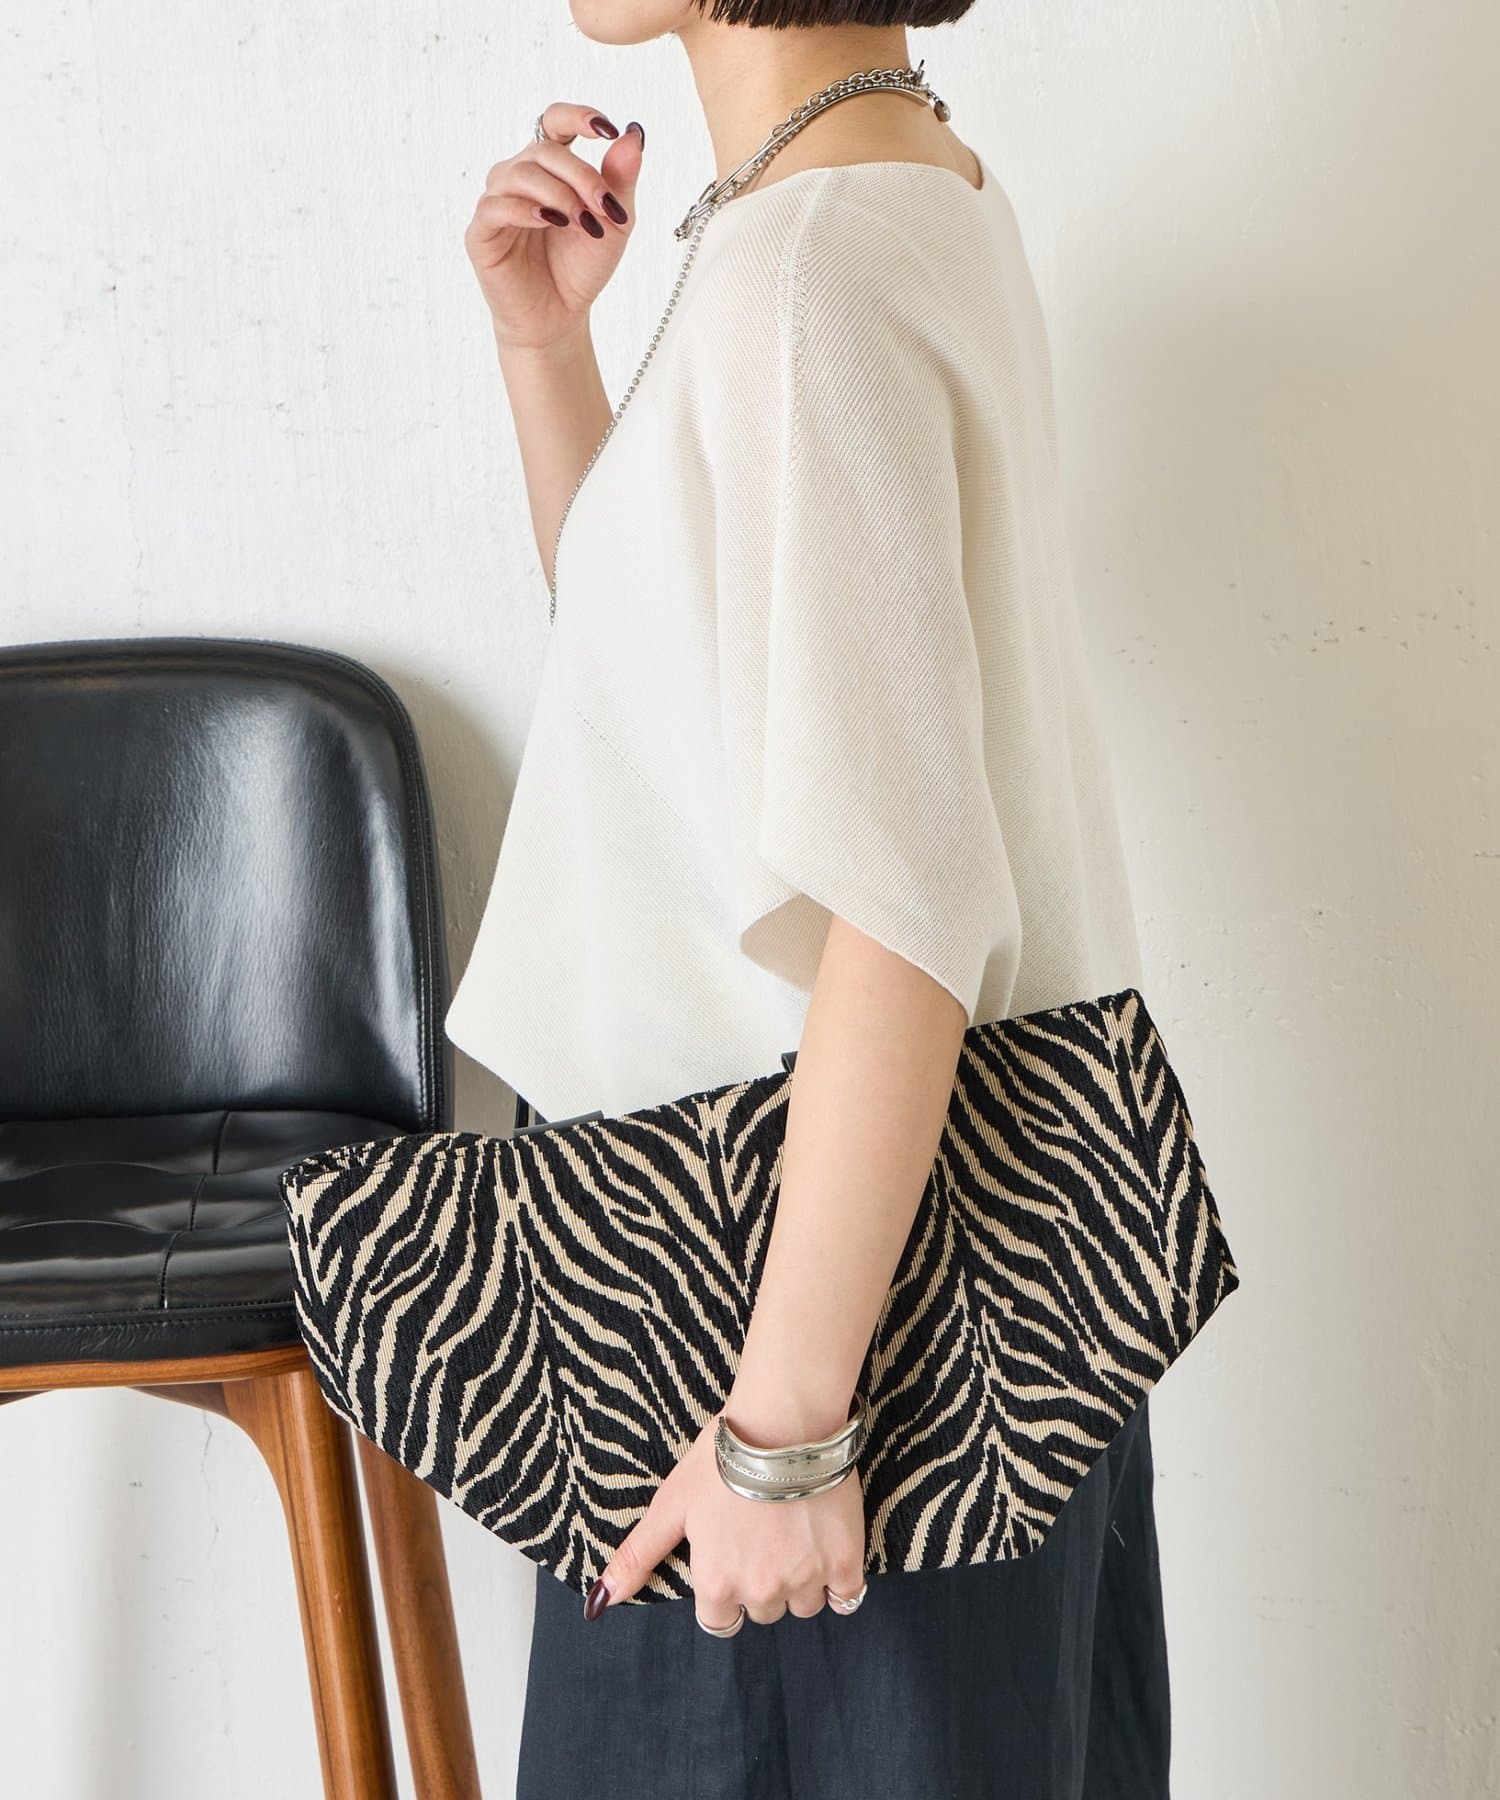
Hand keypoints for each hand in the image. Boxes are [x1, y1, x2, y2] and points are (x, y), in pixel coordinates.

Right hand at [464, 101, 643, 350]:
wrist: (560, 317)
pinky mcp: (481, 231)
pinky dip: (525, 209)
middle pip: (545, 150)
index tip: (606, 129)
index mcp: (550, 168)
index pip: (555, 122)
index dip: (578, 116)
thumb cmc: (582, 267)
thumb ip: (620, 180)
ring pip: (520, 172)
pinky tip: (548, 221)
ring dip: (558, 194)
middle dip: (581, 176)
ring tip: (581, 223)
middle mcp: (519, 176)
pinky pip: (496, 205)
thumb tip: (634, 134)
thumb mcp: (614, 222)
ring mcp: (497, 201)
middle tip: (605, 209)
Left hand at [587, 1417, 867, 1627]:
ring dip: (798, 1580)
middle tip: (761, 1535)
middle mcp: (760, 1591)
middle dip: (759, 1581)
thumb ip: (637, 1558)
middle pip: (761, 1610)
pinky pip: (844, 1596)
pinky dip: (836, 1579)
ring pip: (801, 1605)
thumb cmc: (721, 1458)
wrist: (784, 1422)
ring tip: (791, 1534)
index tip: (732, 1555)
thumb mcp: (671, 1505)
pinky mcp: (844, 1563)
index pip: (718, 1620)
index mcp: (716, 1583)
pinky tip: (824, 1546)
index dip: (723, 1588)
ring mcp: (805, 1580)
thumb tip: (597, 1604)